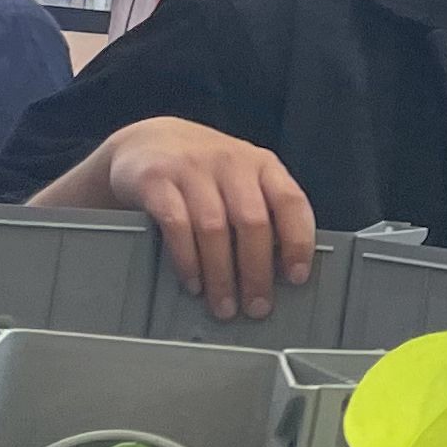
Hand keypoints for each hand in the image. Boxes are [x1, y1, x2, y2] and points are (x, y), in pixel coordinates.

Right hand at [90, 119, 316, 320]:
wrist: (148, 140)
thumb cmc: (204, 171)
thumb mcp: (241, 181)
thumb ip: (263, 212)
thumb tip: (282, 270)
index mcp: (262, 165)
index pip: (290, 201)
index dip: (298, 241)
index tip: (297, 276)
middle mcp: (231, 163)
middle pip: (252, 221)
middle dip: (257, 271)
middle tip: (256, 306)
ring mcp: (192, 169)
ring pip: (214, 228)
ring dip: (221, 274)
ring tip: (224, 305)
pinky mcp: (156, 180)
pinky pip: (176, 224)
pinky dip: (187, 260)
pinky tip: (193, 282)